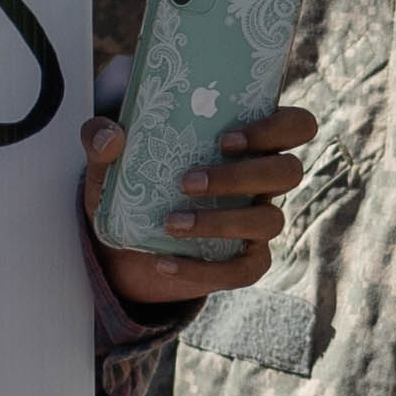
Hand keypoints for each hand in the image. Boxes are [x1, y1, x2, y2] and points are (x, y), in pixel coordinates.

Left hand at [85, 105, 313, 311]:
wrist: (121, 248)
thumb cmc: (131, 186)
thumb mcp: (107, 161)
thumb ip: (100, 137)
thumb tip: (111, 136)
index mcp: (246, 141)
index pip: (295, 125)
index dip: (275, 129)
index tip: (226, 138)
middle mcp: (261, 180)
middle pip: (289, 171)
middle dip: (243, 175)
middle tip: (188, 180)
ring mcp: (257, 221)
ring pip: (270, 220)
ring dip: (220, 221)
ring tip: (170, 223)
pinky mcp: (244, 262)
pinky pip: (244, 269)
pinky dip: (204, 270)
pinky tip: (165, 263)